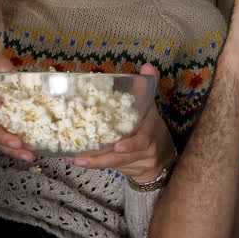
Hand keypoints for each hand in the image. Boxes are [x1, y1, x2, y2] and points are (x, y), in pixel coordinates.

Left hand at [70, 64, 175, 183]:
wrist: (163, 155)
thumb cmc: (150, 127)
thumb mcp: (150, 107)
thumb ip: (145, 88)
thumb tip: (147, 66)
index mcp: (150, 129)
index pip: (143, 138)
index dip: (131, 144)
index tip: (118, 146)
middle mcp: (146, 149)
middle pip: (124, 157)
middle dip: (102, 158)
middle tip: (81, 157)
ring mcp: (139, 162)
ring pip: (116, 165)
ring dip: (95, 163)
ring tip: (75, 160)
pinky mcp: (131, 171)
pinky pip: (113, 169)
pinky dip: (97, 166)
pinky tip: (80, 161)